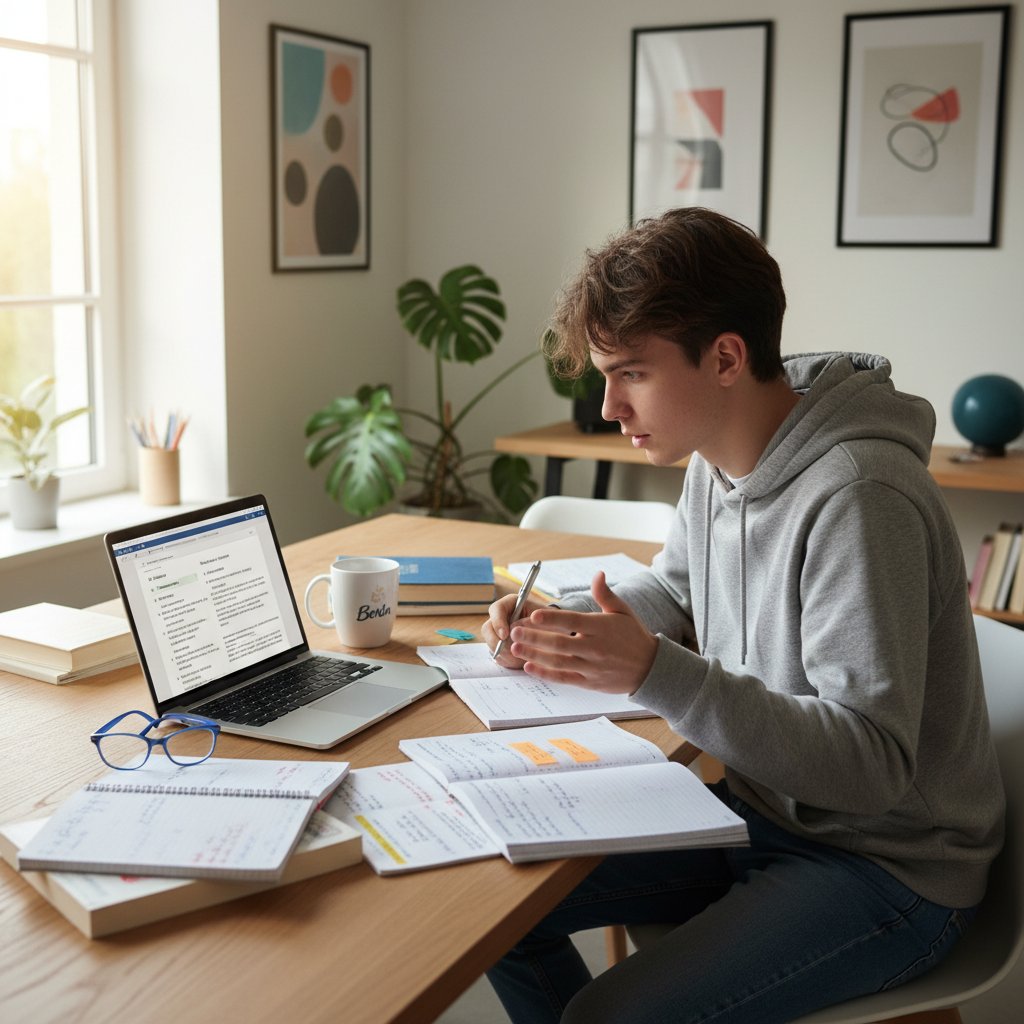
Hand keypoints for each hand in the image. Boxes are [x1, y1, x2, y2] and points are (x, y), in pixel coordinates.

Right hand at [482, 591, 546, 668]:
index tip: (505, 635)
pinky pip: (497, 655)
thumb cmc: (548, 620)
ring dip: (503, 653)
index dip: (498, 622)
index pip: (496, 609)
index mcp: (510, 604)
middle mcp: (501, 617)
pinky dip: (506, 660)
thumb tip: (517, 629)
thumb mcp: (545, 617)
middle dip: (497, 642)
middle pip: (487, 629)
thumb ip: (532, 620)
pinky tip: (518, 661)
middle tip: (511, 651)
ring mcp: (498, 633)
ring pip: (491, 644)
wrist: (552, 632)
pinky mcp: (500, 646)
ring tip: (518, 659)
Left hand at [508, 572, 657, 694]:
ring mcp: (592, 667)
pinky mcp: (589, 682)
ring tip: (515, 647)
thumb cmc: (633, 635)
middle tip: (514, 630)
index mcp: (601, 627)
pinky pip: (564, 678)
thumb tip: (597, 574)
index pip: (572, 621)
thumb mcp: (623, 611)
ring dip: (534, 654)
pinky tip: (529, 667)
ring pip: (558, 662)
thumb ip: (605, 594)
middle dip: (535, 637)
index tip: (533, 614)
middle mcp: (595, 648)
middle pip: (560, 643)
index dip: (552, 619)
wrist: (650, 668)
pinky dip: (545, 674)